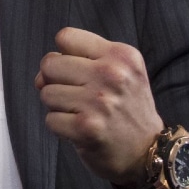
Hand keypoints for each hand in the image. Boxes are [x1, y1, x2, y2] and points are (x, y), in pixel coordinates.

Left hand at [33, 27, 162, 185]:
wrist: (149, 151)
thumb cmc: (126, 108)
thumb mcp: (119, 72)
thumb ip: (78, 62)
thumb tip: (40, 76)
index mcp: (121, 55)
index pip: (65, 37)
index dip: (64, 55)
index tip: (78, 72)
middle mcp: (112, 74)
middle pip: (49, 64)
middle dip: (56, 81)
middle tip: (78, 96)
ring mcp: (99, 101)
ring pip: (46, 92)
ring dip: (57, 106)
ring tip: (81, 113)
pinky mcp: (87, 127)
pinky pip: (50, 119)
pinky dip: (60, 127)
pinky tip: (80, 130)